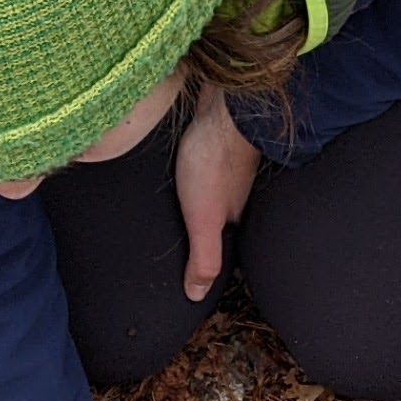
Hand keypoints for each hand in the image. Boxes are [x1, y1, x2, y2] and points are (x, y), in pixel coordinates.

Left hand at [173, 93, 262, 301]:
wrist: (224, 106)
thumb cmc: (212, 161)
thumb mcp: (205, 220)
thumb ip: (204, 258)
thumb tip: (196, 294)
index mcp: (236, 218)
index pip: (223, 251)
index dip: (206, 263)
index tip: (184, 276)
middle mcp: (234, 196)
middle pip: (215, 224)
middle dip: (197, 235)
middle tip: (169, 246)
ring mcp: (225, 171)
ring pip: (207, 197)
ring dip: (191, 205)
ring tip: (165, 216)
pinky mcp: (211, 147)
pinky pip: (199, 172)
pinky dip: (188, 179)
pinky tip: (172, 177)